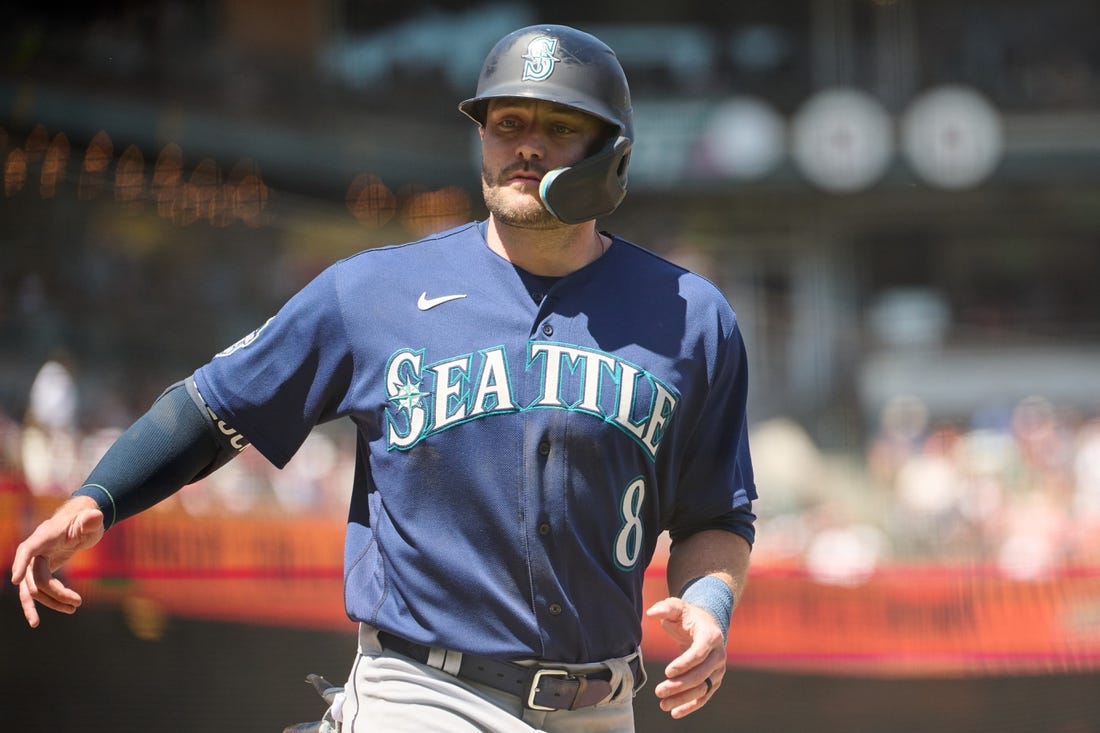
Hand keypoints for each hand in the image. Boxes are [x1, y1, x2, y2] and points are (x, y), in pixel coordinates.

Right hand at [10, 496, 104, 627]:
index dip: (21, 563)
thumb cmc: (85, 520)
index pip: (27, 549)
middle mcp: (36, 550)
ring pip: (34, 588)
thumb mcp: (91, 520)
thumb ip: (91, 520)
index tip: (16, 580)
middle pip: (36, 576)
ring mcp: (36, 561)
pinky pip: (37, 589)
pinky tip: (50, 614)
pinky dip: (44, 601)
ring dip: (50, 601)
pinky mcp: (41, 570)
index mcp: (44, 536)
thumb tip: (95, 516)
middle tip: (77, 602)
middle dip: (55, 592)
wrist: (80, 523)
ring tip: (72, 610)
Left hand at [645, 596, 726, 718]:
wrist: (705, 624)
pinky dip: (691, 706)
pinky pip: (704, 696)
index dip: (684, 663)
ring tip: (663, 704)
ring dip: (683, 699)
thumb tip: (651, 613)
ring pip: (702, 689)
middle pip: (701, 674)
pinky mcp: (713, 680)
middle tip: (659, 691)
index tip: (667, 671)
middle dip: (680, 685)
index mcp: (711, 636)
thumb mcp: (676, 607)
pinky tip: (675, 712)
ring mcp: (718, 670)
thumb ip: (664, 608)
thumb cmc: (688, 615)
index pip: (699, 653)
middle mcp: (718, 655)